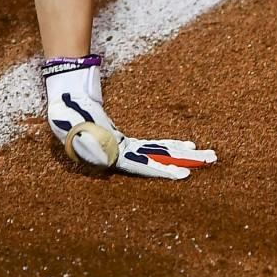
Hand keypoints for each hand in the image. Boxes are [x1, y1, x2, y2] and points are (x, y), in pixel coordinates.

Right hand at [42, 59, 215, 180]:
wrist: (64, 103)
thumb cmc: (66, 115)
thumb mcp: (70, 126)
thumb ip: (87, 144)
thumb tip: (109, 162)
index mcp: (111, 154)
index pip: (143, 165)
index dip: (163, 170)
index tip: (184, 174)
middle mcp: (124, 155)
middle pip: (159, 160)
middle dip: (185, 161)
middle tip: (212, 159)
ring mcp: (127, 149)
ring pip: (161, 153)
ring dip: (184, 155)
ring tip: (209, 156)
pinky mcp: (129, 142)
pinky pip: (154, 146)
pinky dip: (170, 147)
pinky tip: (187, 146)